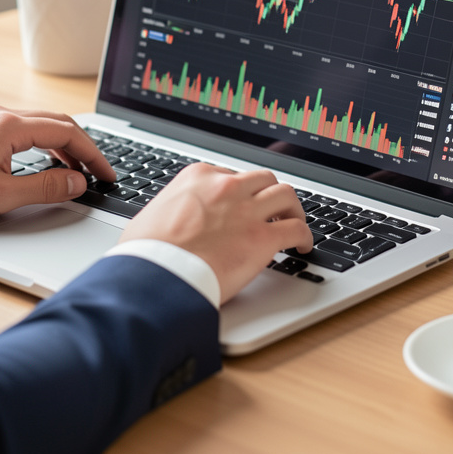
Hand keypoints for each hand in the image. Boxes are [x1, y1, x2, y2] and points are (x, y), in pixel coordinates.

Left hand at [0, 104, 114, 221]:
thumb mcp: (1, 195)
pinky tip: (44, 161)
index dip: (92, 155)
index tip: (105, 174)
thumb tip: (77, 182)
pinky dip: (42, 143)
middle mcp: (0, 114)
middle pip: (56, 123)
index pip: (66, 132)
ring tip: (75, 171)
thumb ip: (45, 187)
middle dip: (82, 148)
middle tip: (98, 172)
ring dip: (61, 145)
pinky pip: (22, 128)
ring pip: (39, 124)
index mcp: (9, 126)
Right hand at [118, 163, 311, 303]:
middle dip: (269, 194)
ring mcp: (246, 211)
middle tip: (271, 211)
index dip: (241, 193)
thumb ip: (172, 210)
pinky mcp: (262, 238)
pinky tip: (303, 246)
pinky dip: (305, 236)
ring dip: (293, 209)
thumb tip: (170, 221)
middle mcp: (226, 187)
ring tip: (293, 223)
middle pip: (263, 179)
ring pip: (286, 195)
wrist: (155, 277)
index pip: (232, 176)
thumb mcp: (152, 215)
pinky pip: (297, 229)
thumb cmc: (147, 253)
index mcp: (198, 177)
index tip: (243, 205)